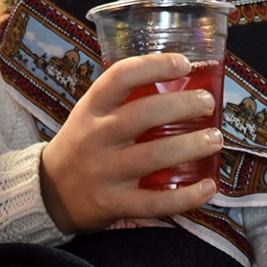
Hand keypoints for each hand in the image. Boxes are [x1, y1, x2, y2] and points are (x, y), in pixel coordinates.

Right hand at [38, 52, 221, 234]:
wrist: (50, 191)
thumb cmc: (82, 143)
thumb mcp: (90, 113)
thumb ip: (124, 99)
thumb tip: (180, 81)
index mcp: (92, 108)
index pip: (120, 76)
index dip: (154, 65)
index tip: (184, 62)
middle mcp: (97, 136)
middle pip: (143, 114)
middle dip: (183, 105)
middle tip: (208, 102)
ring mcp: (105, 171)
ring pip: (154, 156)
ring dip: (191, 146)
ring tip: (215, 139)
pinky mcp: (114, 203)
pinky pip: (155, 202)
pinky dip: (186, 196)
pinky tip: (208, 187)